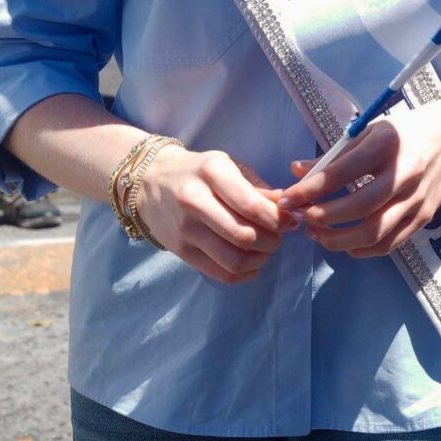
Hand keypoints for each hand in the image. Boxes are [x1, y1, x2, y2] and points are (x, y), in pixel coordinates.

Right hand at [135, 144, 292, 287]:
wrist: (150, 182)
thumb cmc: (198, 172)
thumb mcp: (227, 166)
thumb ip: (258, 188)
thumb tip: (289, 209)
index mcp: (212, 173)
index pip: (252, 206)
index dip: (278, 219)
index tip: (290, 221)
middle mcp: (195, 201)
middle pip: (245, 236)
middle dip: (272, 241)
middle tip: (278, 236)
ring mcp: (185, 230)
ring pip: (234, 260)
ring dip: (260, 260)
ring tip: (265, 250)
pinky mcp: (180, 251)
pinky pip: (220, 274)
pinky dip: (244, 274)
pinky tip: (252, 264)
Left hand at [279, 95, 440, 258]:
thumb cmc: (407, 131)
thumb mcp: (369, 132)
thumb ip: (334, 156)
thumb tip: (296, 173)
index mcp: (387, 145)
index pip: (341, 173)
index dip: (310, 190)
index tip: (287, 198)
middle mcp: (404, 174)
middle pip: (356, 207)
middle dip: (321, 217)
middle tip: (299, 218)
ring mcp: (416, 199)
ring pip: (373, 232)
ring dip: (338, 239)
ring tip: (316, 234)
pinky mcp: (424, 216)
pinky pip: (390, 243)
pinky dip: (363, 249)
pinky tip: (344, 245)